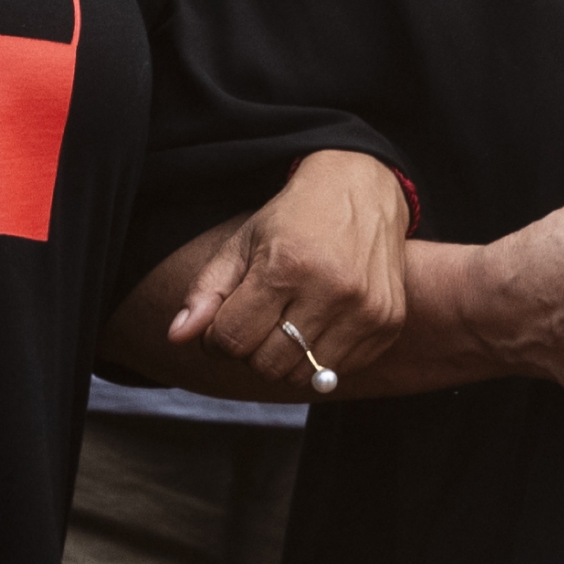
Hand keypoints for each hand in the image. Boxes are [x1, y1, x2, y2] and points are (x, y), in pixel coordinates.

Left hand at [161, 151, 411, 398]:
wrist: (362, 189)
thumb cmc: (293, 219)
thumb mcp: (241, 244)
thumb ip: (205, 293)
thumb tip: (175, 338)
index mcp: (286, 267)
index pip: (231, 340)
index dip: (218, 337)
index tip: (227, 319)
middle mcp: (331, 290)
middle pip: (266, 364)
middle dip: (252, 349)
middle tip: (260, 319)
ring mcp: (365, 310)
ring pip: (302, 375)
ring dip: (286, 357)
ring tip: (290, 321)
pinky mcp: (388, 323)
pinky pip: (338, 371)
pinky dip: (321, 358)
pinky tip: (321, 322)